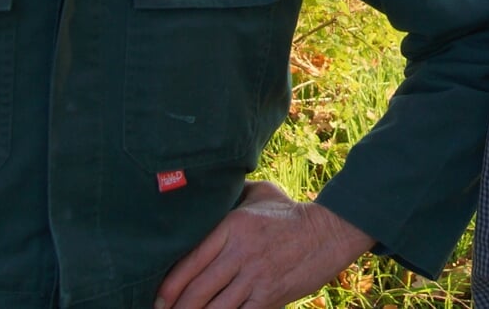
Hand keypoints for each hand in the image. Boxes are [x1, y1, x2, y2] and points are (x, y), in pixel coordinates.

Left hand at [155, 180, 373, 308]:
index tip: (158, 298)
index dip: (169, 286)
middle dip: (177, 308)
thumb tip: (205, 190)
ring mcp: (256, 278)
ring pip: (215, 308)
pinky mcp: (271, 296)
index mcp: (232, 227)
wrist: (331, 232)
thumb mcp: (260, 193)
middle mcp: (241, 254)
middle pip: (197, 290)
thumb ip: (230, 194)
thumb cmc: (290, 212)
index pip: (190, 261)